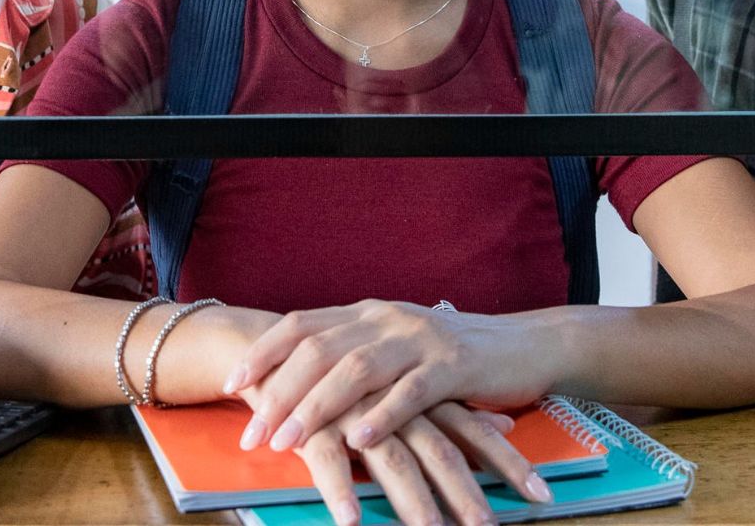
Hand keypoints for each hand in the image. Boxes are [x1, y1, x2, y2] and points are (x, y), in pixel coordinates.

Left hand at [226, 301, 548, 453]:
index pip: (301, 325)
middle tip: (253, 434)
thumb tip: (293, 390)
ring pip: (357, 370)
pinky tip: (358, 441)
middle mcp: (387, 318)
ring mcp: (421, 339)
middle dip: (280, 393)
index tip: (230, 384)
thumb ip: (352, 360)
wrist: (524, 346)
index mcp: (367, 312)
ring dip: (318, 408)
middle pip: (320, 350)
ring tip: (290, 442)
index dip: (263, 352)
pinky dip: (381, 417)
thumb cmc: (452, 357)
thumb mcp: (395, 349)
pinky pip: (411, 392)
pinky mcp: (455, 366)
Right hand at [289, 390, 549, 525]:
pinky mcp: (312, 420)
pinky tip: (350, 521)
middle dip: (466, 494)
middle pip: (439, 449)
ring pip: (390, 459)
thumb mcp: (405, 387)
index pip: (473, 429)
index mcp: (419, 390)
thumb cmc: (349, 376)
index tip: (542, 495)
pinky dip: (340, 491)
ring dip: (413, 503)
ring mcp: (354, 408)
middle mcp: (393, 398)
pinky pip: (327, 459)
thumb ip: (454, 408)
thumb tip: (505, 427)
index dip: (508, 462)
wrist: (273, 350)